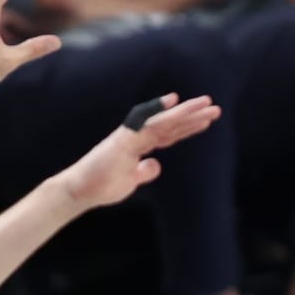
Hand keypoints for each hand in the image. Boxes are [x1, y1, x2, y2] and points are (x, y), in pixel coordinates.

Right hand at [59, 93, 222, 208]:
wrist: (79, 191)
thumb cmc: (101, 186)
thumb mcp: (130, 181)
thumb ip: (143, 171)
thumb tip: (155, 165)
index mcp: (138, 146)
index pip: (168, 135)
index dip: (186, 127)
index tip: (204, 120)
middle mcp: (136, 137)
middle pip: (170, 124)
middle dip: (192, 116)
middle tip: (214, 107)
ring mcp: (130, 137)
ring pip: (162, 121)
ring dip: (186, 113)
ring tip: (207, 105)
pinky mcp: (123, 141)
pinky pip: (145, 124)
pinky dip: (159, 112)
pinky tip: (173, 102)